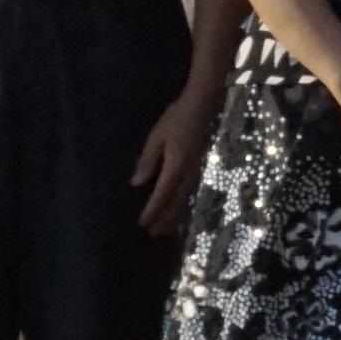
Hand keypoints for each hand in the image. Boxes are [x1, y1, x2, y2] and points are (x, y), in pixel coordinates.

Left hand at [133, 81, 226, 232]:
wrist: (202, 105)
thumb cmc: (176, 119)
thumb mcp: (157, 137)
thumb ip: (148, 160)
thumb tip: (137, 183)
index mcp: (176, 165)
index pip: (163, 193)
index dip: (153, 210)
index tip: (142, 224)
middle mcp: (188, 171)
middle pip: (176, 201)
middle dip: (165, 218)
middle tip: (154, 234)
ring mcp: (196, 169)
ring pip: (185, 198)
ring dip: (175, 215)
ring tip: (167, 230)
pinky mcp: (198, 165)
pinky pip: (190, 191)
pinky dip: (183, 204)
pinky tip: (180, 208)